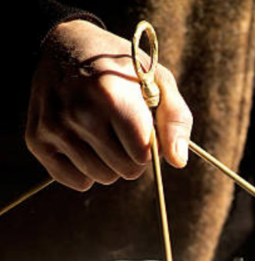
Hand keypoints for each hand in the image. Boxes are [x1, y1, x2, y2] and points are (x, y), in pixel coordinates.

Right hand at [25, 20, 192, 190]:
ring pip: (102, 178)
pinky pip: (77, 181)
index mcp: (112, 96)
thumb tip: (178, 161)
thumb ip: (176, 119)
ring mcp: (54, 128)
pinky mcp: (37, 140)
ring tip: (104, 133)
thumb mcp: (158, 80)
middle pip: (126, 171)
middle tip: (123, 130)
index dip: (149, 146)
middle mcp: (79, 113)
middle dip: (132, 157)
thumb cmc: (121, 68)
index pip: (143, 155)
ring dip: (110, 164)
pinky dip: (86, 170)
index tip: (143, 128)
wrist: (65, 46)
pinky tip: (85, 143)